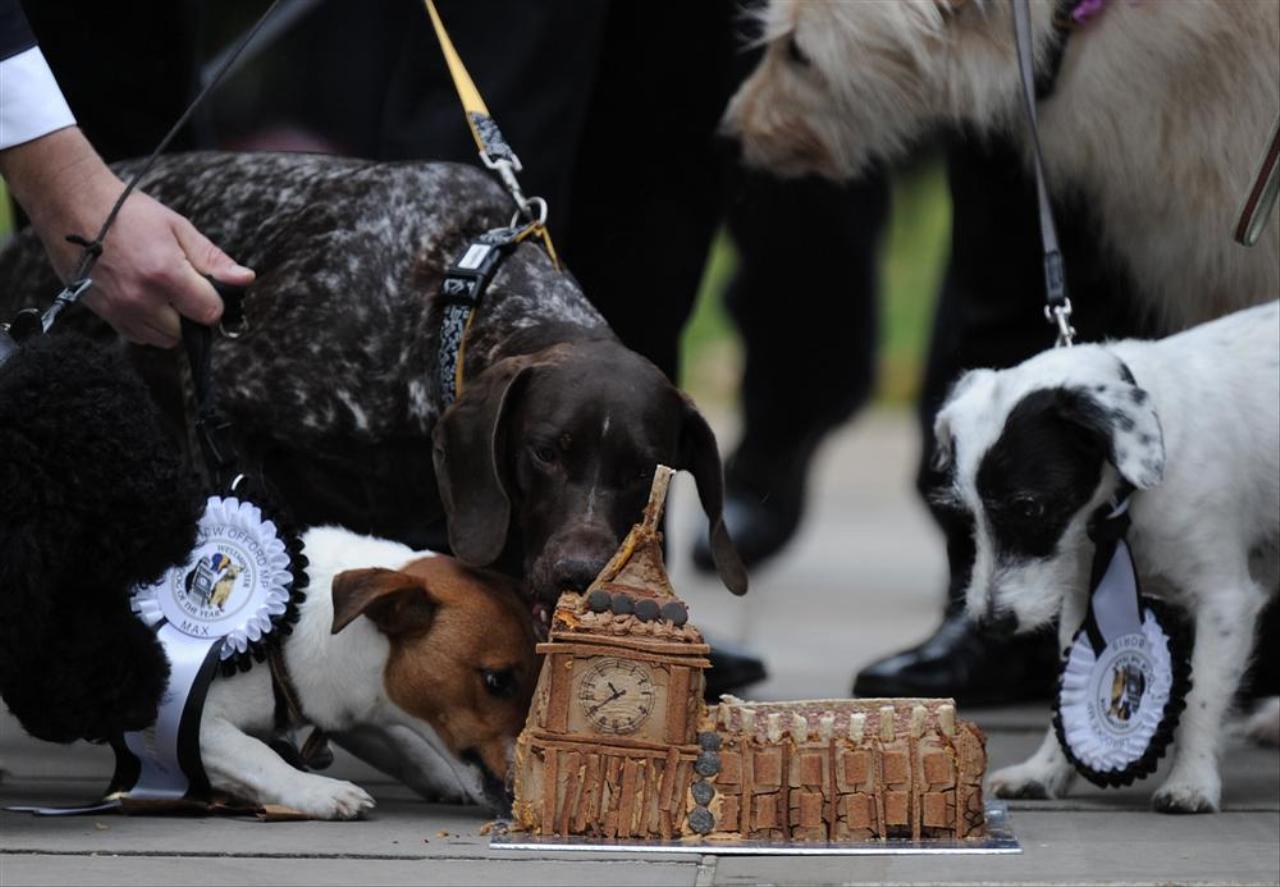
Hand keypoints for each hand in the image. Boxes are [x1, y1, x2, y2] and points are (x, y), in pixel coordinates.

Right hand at [0, 127, 253, 346]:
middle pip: (187, 331)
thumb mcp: (178, 228)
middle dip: (191, 313)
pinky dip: (147, 324)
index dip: (213, 301)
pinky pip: (139, 336)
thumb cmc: (128, 213)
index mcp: (166, 274)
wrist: (73, 206)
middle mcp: (142, 298)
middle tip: (180, 286)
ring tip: (160, 290)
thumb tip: (246, 279)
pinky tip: (142, 298)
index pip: (210, 313)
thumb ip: (213, 259)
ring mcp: (120, 310)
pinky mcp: (104, 315)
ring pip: (163, 339)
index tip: (204, 286)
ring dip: (170, 322)